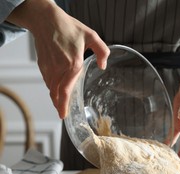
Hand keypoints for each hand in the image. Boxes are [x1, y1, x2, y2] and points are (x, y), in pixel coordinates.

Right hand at [7, 0, 109, 118]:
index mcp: (73, 63)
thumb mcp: (91, 36)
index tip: (64, 114)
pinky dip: (51, 87)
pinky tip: (56, 90)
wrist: (46, 19)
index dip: (64, 103)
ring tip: (60, 105)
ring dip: (55, 97)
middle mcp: (59, 67)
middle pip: (57, 92)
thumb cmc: (68, 26)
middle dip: (59, 105)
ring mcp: (49, 66)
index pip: (66, 89)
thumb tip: (103, 66)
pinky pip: (47, 80)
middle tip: (63, 114)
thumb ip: (102, 51)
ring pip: (51, 87)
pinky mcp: (43, 63)